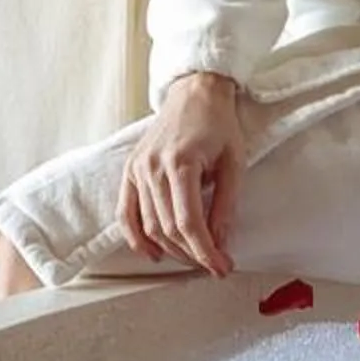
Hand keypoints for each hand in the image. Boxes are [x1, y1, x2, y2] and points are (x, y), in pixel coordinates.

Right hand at [121, 72, 244, 277]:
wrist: (195, 93)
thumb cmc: (219, 124)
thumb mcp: (234, 163)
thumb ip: (226, 204)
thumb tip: (220, 241)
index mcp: (181, 164)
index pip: (189, 223)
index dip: (205, 251)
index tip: (221, 267)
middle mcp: (153, 168)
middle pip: (168, 229)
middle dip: (192, 253)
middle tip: (214, 264)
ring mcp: (137, 169)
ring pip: (149, 226)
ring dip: (171, 250)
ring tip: (193, 258)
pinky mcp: (129, 170)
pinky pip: (126, 213)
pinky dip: (136, 238)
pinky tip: (153, 254)